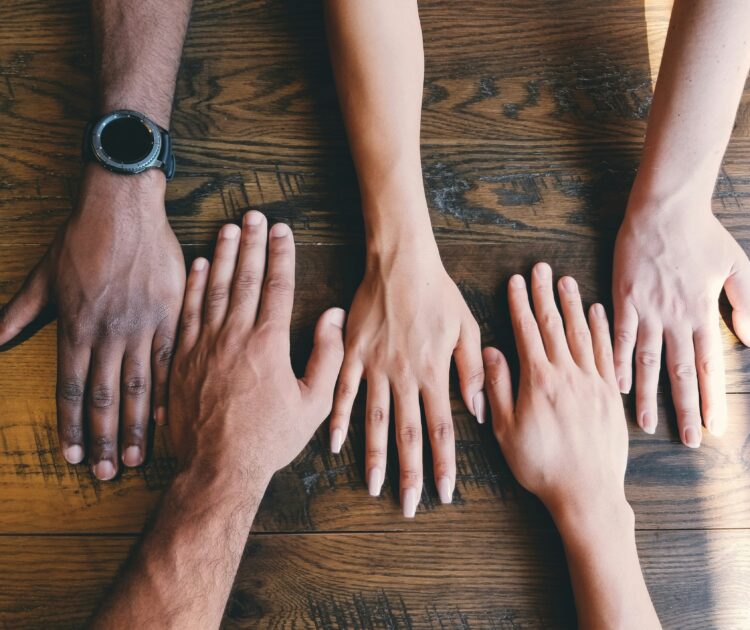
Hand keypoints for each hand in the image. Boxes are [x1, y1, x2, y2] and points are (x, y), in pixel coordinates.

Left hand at [0, 166, 184, 478]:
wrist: (124, 209)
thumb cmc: (82, 239)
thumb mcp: (43, 276)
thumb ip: (19, 312)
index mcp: (75, 327)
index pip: (71, 389)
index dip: (71, 427)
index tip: (72, 457)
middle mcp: (107, 334)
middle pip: (104, 397)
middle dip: (103, 439)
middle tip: (104, 474)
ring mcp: (140, 326)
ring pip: (137, 387)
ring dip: (134, 426)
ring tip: (134, 458)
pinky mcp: (169, 315)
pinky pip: (168, 361)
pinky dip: (166, 392)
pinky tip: (166, 418)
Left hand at [168, 211, 344, 482]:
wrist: (217, 468)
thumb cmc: (269, 439)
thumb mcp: (313, 404)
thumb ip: (327, 356)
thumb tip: (332, 316)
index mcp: (269, 344)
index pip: (277, 286)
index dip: (281, 254)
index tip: (283, 230)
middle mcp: (234, 336)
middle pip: (244, 278)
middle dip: (252, 243)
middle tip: (255, 215)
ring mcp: (204, 344)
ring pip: (214, 288)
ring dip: (223, 255)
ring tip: (229, 228)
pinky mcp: (181, 357)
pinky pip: (188, 311)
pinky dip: (194, 285)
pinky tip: (200, 265)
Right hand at [329, 238, 483, 516]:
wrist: (401, 262)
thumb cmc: (438, 293)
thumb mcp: (466, 327)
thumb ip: (471, 371)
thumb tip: (479, 411)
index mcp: (434, 372)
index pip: (442, 429)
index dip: (444, 464)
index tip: (444, 493)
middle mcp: (404, 376)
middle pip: (408, 434)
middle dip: (410, 473)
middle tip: (409, 506)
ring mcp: (375, 366)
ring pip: (375, 420)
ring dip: (374, 456)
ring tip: (373, 487)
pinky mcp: (353, 353)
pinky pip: (344, 392)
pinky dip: (339, 419)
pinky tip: (335, 444)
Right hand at [484, 263, 627, 519]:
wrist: (587, 493)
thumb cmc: (541, 465)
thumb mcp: (506, 430)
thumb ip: (498, 388)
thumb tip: (491, 352)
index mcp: (539, 381)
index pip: (527, 332)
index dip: (520, 304)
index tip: (516, 281)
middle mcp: (568, 374)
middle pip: (554, 325)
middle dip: (545, 294)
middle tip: (541, 268)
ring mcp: (593, 382)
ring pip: (581, 333)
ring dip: (572, 304)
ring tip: (566, 280)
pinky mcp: (610, 394)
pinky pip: (606, 352)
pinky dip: (601, 329)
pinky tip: (597, 312)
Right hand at [612, 201, 749, 445]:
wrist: (664, 209)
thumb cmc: (701, 234)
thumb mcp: (737, 265)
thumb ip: (747, 302)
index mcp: (702, 312)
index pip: (708, 364)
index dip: (712, 398)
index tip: (714, 428)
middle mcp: (675, 318)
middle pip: (679, 372)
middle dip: (685, 408)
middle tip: (687, 441)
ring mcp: (647, 310)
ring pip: (648, 361)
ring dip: (647, 395)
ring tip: (646, 424)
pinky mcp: (624, 299)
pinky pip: (619, 337)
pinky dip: (618, 362)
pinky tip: (616, 384)